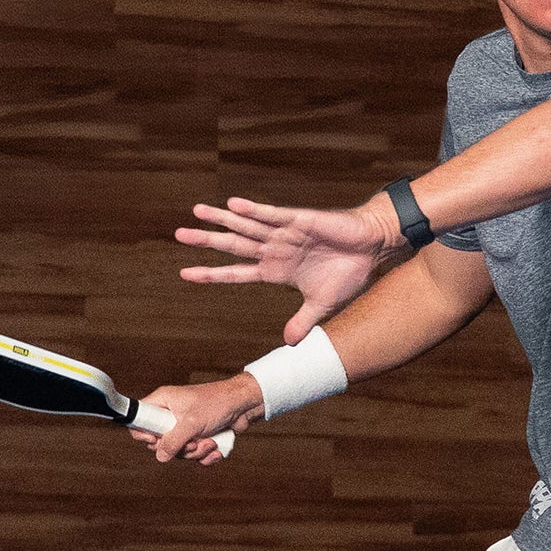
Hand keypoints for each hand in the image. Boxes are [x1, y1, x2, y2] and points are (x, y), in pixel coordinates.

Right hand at [128, 375, 263, 464]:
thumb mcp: (192, 422)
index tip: (155, 441)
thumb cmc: (218, 403)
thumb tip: (160, 456)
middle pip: (160, 443)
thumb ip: (173, 440)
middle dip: (179, 448)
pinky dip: (206, 455)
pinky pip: (194, 455)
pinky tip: (217, 449)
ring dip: (196, 452)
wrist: (244, 405)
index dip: (143, 434)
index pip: (139, 419)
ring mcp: (185, 427)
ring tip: (210, 442)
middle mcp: (171, 415)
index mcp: (163, 402)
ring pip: (179, 452)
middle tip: (192, 442)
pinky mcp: (198, 437)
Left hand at [175, 193, 404, 343]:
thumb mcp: (322, 304)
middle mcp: (275, 250)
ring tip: (197, 211)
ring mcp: (285, 234)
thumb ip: (303, 321)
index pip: (236, 273)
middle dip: (207, 241)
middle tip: (179, 234)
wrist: (371, 249)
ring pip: (247, 227)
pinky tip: (234, 206)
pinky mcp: (300, 220)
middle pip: (234, 246)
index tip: (184, 273)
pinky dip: (254, 211)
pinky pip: (273, 215)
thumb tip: (289, 344)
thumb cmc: (348, 273)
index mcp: (276, 271)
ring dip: (222, 220)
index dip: (211, 274)